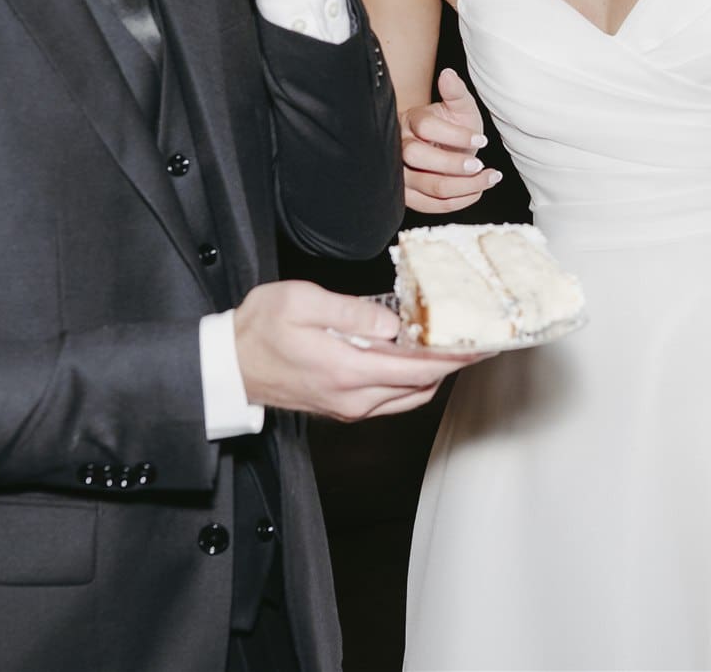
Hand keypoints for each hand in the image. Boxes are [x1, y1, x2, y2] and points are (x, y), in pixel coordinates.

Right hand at [233, 280, 475, 420]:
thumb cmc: (259, 329)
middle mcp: (353, 398)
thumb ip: (351, 312)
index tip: (482, 344)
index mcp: (347, 370)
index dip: (455, 357)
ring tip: (453, 347)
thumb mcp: (300, 302)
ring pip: (409, 398)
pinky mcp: (342, 408)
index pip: (417, 368)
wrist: (227, 366)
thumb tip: (392, 324)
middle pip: (421, 387)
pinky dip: (412, 382)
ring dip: (434, 375)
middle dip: (453, 365)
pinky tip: (415, 358)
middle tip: (479, 340)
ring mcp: (348, 408)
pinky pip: (391, 401)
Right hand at [402, 68, 502, 213]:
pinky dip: (457, 201)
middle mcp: (398, 147)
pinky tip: (478, 191)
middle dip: (451, 163)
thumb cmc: (450, 126)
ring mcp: (399, 173)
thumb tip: (448, 74)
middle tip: (478, 164)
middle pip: (416, 156)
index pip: (425, 125)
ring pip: (424, 185)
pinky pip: (429, 205)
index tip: (483, 140)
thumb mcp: (458, 107)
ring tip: (488, 178)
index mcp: (410, 120)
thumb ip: (455, 92)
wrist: (441, 147)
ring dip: (461, 186)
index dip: (455, 134)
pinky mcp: (407, 196)